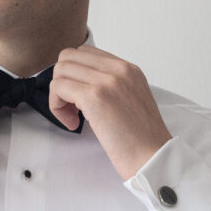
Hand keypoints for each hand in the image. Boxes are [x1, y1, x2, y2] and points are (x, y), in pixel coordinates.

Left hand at [49, 46, 171, 178]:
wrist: (153, 157)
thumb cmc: (142, 140)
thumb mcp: (131, 101)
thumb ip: (112, 87)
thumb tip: (82, 87)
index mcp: (128, 69)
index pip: (86, 53)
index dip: (75, 75)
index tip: (80, 99)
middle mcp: (118, 69)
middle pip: (69, 57)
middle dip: (63, 82)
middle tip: (72, 108)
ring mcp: (106, 81)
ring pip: (61, 71)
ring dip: (59, 95)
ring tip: (74, 117)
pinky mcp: (94, 97)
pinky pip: (58, 88)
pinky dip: (57, 107)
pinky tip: (73, 124)